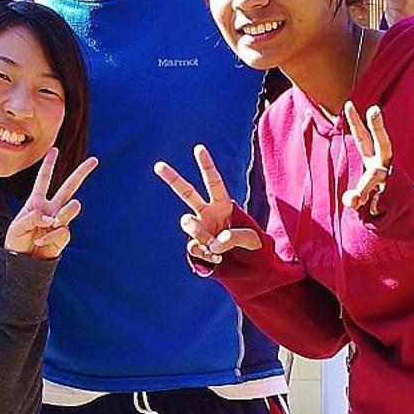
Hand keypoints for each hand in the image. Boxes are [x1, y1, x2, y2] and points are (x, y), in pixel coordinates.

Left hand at [4, 150, 99, 258]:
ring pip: (71, 208)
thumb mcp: (17, 226)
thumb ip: (32, 217)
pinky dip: (50, 236)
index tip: (53, 149)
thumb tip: (52, 218)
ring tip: (56, 220)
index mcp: (37, 201)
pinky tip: (40, 241)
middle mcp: (51, 208)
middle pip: (69, 187)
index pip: (44, 179)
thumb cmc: (16, 241)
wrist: (22, 262)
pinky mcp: (63, 236)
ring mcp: (59, 221)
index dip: (48, 165)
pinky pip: (63, 230)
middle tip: (94, 160)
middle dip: (81, 173)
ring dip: (66, 212)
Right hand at [153, 144, 261, 265]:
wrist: (243, 266)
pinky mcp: (195, 246)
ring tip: (214, 246)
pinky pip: (193, 247)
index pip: (214, 182)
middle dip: (172, 179)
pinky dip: (205, 254)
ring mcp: (199, 229)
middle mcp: (207, 213)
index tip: (198, 148)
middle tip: (158, 165)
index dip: (206, 166)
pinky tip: (217, 259)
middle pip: (186, 193)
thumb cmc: (252, 246)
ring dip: (199, 232)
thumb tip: (215, 242)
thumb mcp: (255, 240)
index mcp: (223, 204)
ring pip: (187, 222)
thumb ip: (238, 237)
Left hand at [342, 102, 391, 214]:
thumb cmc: (382, 202)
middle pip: (384, 143)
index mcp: (374, 161)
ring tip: (356, 200)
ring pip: (375, 175)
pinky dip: (374, 209)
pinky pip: (380, 201)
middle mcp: (386, 166)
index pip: (363, 139)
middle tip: (375, 108)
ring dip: (363, 188)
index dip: (355, 122)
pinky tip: (378, 212)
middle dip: (378, 127)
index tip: (348, 103)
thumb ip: (354, 197)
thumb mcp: (362, 198)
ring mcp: (394, 179)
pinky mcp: (401, 194)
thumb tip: (351, 201)